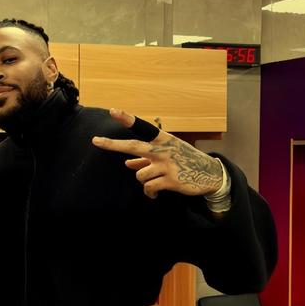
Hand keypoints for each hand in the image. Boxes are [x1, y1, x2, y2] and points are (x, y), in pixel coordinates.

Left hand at [92, 109, 222, 198]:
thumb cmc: (184, 162)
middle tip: (95, 141)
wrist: (209, 174)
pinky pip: (148, 188)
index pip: (142, 127)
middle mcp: (163, 149)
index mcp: (163, 140)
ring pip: (139, 175)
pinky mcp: (170, 180)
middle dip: (113, 144)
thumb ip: (146, 159)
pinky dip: (150, 193)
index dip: (127, 119)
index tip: (113, 111)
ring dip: (144, 181)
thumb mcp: (167, 155)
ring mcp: (166, 164)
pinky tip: (156, 194)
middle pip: (132, 146)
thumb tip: (127, 164)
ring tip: (155, 182)